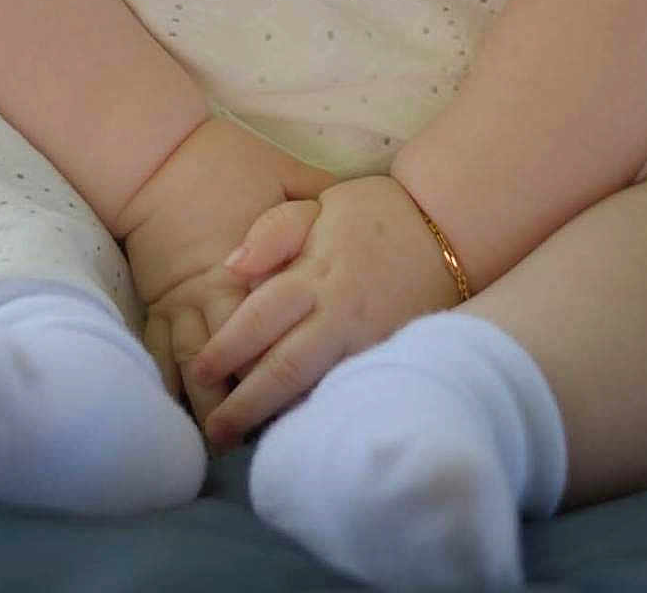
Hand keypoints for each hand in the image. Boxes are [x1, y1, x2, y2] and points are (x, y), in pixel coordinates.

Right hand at [115, 116, 334, 429]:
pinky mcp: (158, 298)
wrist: (160, 150)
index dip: (298, 372)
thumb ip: (317, 204)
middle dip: (252, 405)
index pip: (285, 329)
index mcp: (262, 263)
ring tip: (221, 446)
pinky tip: (176, 413)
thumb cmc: (227, 159)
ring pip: (198, 364)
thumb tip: (355, 220)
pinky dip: (169, 383)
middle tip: (271, 446)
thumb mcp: (285, 171)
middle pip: (243, 359)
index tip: (315, 407)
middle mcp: (221, 290)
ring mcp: (185, 296)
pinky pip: (162, 350)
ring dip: (209, 403)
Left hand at [189, 174, 462, 449]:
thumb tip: (231, 268)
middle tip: (214, 434)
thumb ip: (273, 232)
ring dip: (281, 419)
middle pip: (286, 369)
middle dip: (246, 405)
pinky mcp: (391, 360)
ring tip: (247, 441)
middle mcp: (341, 315)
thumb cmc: (374, 215)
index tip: (197, 372)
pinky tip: (300, 431)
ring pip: (319, 391)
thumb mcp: (319, 204)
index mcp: (316, 274)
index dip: (226, 349)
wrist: (449, 231)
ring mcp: (370, 344)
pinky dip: (322, 413)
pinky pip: (350, 392)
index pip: (261, 318)